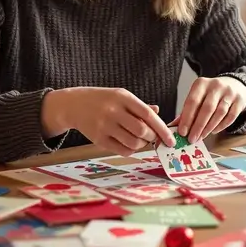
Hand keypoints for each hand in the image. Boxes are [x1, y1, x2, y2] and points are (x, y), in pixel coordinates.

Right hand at [42, 87, 173, 156]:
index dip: (162, 128)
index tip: (171, 139)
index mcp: (123, 97)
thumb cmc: (102, 99)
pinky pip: (122, 150)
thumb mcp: (120, 96)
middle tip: (151, 137)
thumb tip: (158, 114)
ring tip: (139, 140)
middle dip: (151, 137)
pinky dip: (130, 150)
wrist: (74, 104)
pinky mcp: (98, 139)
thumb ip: (139, 106)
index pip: (147, 114)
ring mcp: (105, 126)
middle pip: (141, 130)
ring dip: (141, 145)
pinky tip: (128, 144)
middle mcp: (114, 111)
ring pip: (133, 143)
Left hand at [174, 76, 245, 141]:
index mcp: (201, 83)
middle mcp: (216, 86)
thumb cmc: (211, 94)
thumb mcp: (198, 97)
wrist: (235, 85)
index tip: (182, 132)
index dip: (187, 118)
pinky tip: (214, 131)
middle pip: (206, 108)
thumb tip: (173, 126)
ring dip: (209, 128)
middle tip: (192, 139)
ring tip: (201, 137)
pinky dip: (221, 126)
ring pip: (219, 113)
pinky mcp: (240, 100)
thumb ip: (187, 111)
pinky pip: (231, 116)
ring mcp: (229, 93)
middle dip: (198, 126)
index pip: (192, 101)